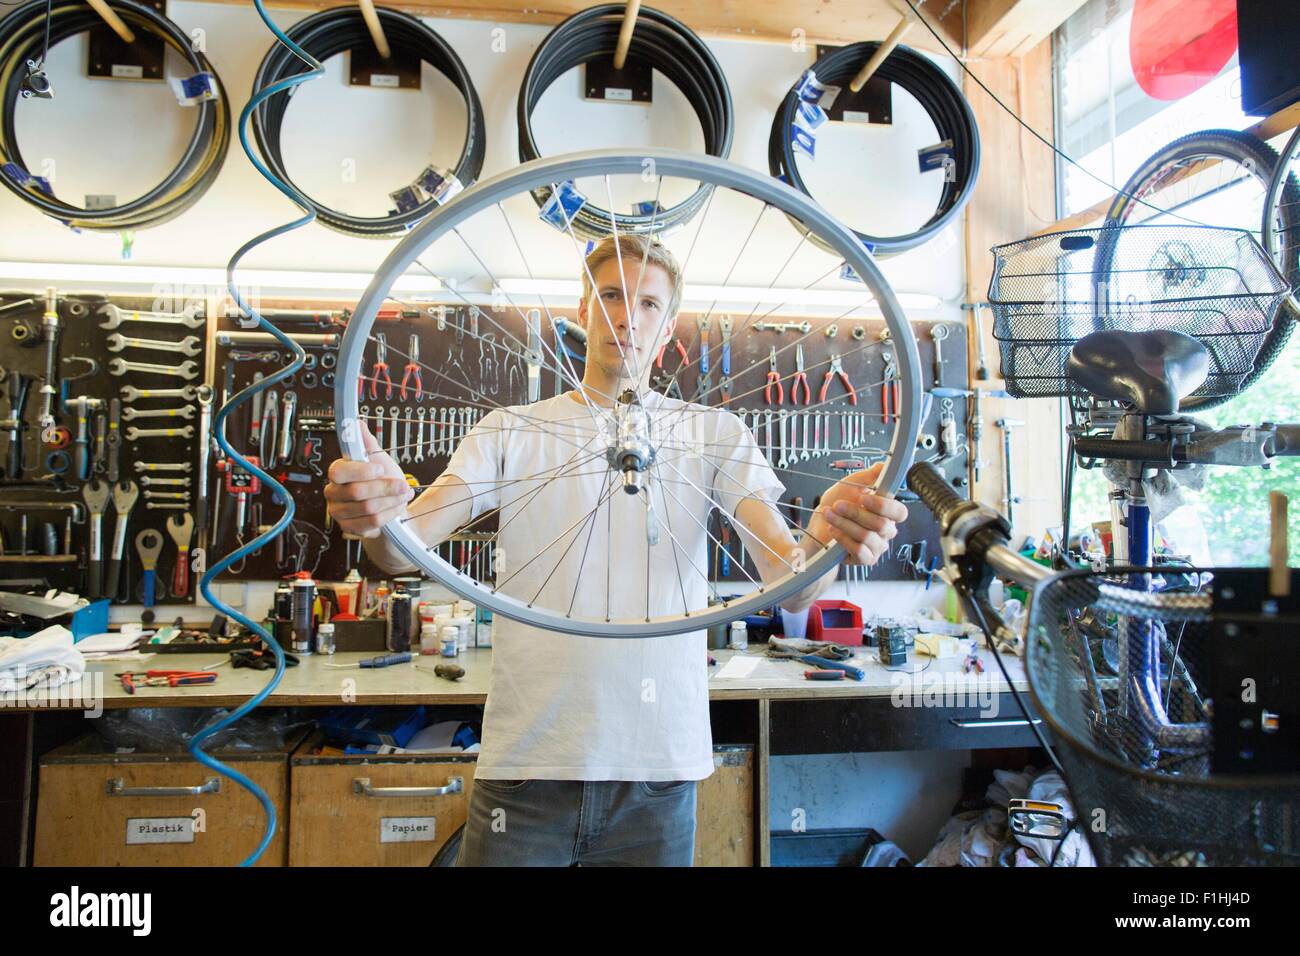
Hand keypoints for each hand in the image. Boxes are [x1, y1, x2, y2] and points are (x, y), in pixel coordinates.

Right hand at [324, 421, 412, 536]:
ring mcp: (339, 512)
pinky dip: (389, 515)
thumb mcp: (379, 459)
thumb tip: (357, 422)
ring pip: (368, 509)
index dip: (362, 471)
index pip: (339, 471)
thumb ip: (367, 443)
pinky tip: (395, 508)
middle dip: (386, 488)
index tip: (382, 469)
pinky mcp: (349, 528)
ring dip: (391, 502)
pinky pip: (372, 523)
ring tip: (402, 496)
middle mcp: (334, 493)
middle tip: (404, 485)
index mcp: (338, 473)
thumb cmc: (383, 481)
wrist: (392, 506)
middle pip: (357, 492)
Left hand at [806, 462, 908, 565]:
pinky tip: (833, 531)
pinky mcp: (865, 559)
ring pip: (868, 537)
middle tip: (837, 505)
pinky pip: (860, 552)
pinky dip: (844, 539)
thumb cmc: (835, 505)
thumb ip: (870, 475)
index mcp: (887, 512)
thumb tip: (885, 465)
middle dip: (855, 513)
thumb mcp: (850, 485)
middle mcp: (886, 531)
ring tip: (830, 515)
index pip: (899, 512)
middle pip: (881, 524)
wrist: (817, 527)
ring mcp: (877, 546)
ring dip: (845, 524)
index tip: (864, 497)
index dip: (884, 506)